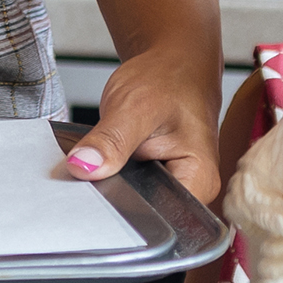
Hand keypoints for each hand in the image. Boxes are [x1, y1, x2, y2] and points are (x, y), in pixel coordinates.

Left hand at [66, 38, 222, 201]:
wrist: (170, 62)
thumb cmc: (168, 79)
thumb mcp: (134, 107)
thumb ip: (111, 141)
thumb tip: (84, 168)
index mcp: (198, 181)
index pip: (162, 219)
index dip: (124, 212)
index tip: (94, 198)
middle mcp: (189, 189)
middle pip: (144, 214)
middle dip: (112, 200)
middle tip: (87, 176)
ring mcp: (170, 185)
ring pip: (131, 202)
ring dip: (107, 188)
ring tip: (92, 166)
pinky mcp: (152, 178)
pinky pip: (124, 187)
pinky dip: (107, 177)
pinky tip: (96, 164)